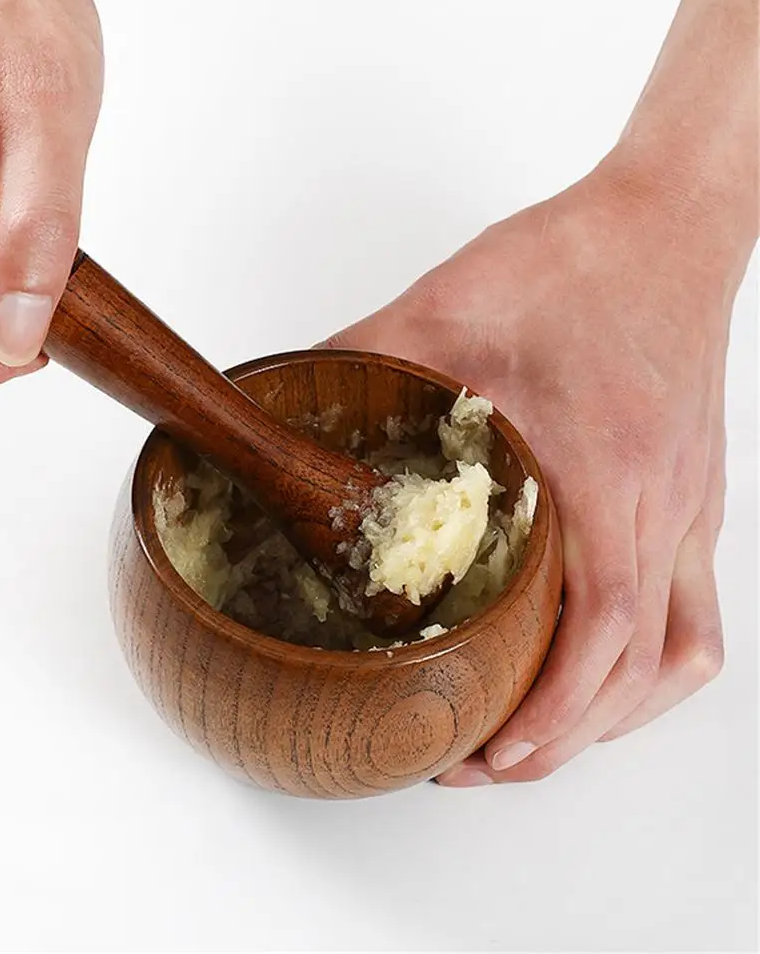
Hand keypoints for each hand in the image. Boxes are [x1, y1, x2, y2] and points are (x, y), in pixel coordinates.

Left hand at [324, 154, 748, 784]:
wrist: (668, 221)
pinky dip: (644, 659)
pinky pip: (692, 607)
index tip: (489, 753)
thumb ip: (360, 364)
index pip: (601, 637)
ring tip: (542, 731)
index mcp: (610, 476)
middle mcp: (667, 509)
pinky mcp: (696, 494)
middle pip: (644, 672)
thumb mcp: (447, 310)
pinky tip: (593, 657)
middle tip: (485, 758)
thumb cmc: (577, 262)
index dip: (549, 716)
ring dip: (616, 711)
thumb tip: (283, 405)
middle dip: (567, 735)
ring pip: (684, 654)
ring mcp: (693, 508)